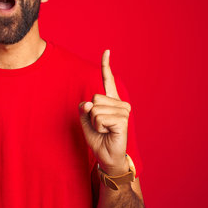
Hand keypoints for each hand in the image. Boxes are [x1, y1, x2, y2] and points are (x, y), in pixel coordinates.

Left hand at [79, 50, 130, 175]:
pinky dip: (98, 127)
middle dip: (90, 114)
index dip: (106, 66)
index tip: (106, 51)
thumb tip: (88, 103)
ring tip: (104, 130)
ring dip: (94, 123)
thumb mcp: (86, 121)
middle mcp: (120, 103)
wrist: (107, 156)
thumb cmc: (98, 138)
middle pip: (94, 98)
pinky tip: (108, 133)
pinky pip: (99, 118)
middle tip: (99, 126)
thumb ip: (84, 109)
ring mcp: (123, 111)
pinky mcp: (123, 121)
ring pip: (95, 109)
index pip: (107, 80)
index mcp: (111, 101)